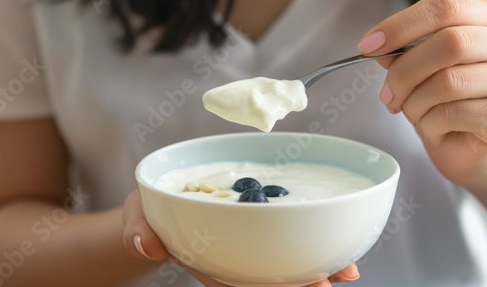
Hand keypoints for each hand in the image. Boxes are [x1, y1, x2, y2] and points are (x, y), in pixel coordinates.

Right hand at [122, 189, 360, 285]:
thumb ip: (140, 231)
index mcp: (206, 261)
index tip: (298, 286)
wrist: (152, 208)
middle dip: (299, 282)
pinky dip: (312, 241)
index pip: (236, 280)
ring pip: (284, 263)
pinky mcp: (258, 228)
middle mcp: (231, 258)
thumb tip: (146, 246)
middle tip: (332, 281)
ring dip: (316, 266)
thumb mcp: (137, 219)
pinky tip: (340, 243)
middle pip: (269, 278)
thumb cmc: (146, 215)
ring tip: (349, 269)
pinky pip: (287, 238)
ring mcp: (245, 247)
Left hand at [357, 0, 486, 186]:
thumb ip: (404, 50)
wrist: (472, 149)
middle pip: (449, 43)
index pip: (445, 6)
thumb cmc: (448, 101)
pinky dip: (429, 124)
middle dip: (405, 71)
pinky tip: (435, 129)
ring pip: (448, 82)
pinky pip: (453, 113)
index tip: (368, 46)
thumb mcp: (421, 67)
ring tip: (413, 113)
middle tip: (387, 94)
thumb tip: (379, 49)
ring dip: (415, 102)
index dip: (401, 24)